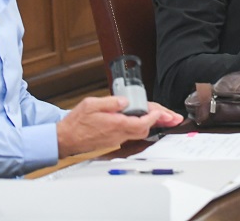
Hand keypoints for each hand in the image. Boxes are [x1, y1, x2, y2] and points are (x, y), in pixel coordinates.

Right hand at [56, 95, 182, 157]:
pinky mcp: (113, 139)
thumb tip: (125, 100)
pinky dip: (141, 126)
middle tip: (174, 117)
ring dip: (153, 124)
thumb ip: (110, 102)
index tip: (163, 112)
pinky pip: (131, 133)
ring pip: (140, 132)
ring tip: (166, 117)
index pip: (141, 122)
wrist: (65, 139)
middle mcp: (118, 133)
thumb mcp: (91, 104)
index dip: (155, 117)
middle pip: (145, 129)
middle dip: (161, 122)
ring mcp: (116, 137)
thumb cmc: (76, 123)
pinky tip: (146, 120)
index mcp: (115, 124)